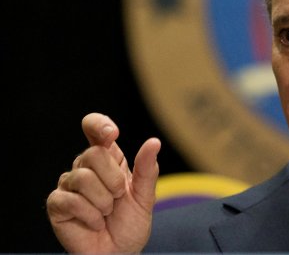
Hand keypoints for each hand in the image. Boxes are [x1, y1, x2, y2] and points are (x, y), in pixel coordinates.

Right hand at [46, 113, 160, 252]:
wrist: (119, 252)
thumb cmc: (130, 223)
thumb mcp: (145, 196)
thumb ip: (147, 169)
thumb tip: (154, 142)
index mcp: (108, 158)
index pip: (95, 128)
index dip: (99, 125)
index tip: (111, 133)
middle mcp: (85, 167)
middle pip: (93, 154)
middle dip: (113, 181)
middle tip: (117, 198)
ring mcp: (69, 185)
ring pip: (83, 177)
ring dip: (103, 201)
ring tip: (106, 213)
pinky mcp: (57, 204)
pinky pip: (71, 200)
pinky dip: (90, 215)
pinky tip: (94, 223)